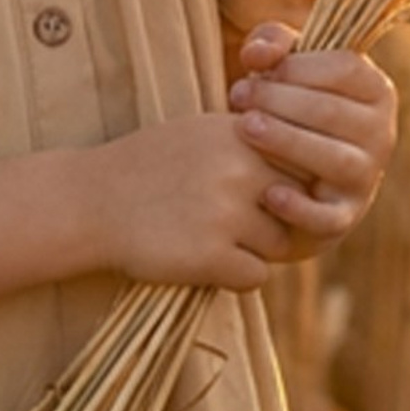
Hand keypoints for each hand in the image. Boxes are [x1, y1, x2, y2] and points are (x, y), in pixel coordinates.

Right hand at [84, 114, 318, 292]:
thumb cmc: (150, 168)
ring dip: (254, 249)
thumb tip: (318, 164)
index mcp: (243, 134)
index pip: (305, 165)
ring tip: (210, 237)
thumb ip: (257, 144)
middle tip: (239, 222)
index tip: (266, 194)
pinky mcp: (212, 255)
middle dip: (280, 219)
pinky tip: (200, 258)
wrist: (91, 202)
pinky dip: (234, 275)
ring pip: (280, 245)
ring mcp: (227, 213)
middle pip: (301, 207)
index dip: (290, 185)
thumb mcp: (204, 135)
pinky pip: (256, 276)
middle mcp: (241, 169)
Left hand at [227, 23, 396, 259]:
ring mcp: (366, 177)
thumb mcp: (284, 67)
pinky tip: (267, 193)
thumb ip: (272, 42)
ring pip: (336, 160)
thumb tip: (257, 54)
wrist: (286, 171)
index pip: (345, 69)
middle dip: (280, 101)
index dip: (296, 66)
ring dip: (287, 141)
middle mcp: (380, 133)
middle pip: (334, 112)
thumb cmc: (287, 105)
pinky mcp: (344, 216)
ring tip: (244, 126)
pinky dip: (300, 208)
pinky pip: (329, 216)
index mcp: (374, 90)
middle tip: (237, 96)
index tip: (253, 68)